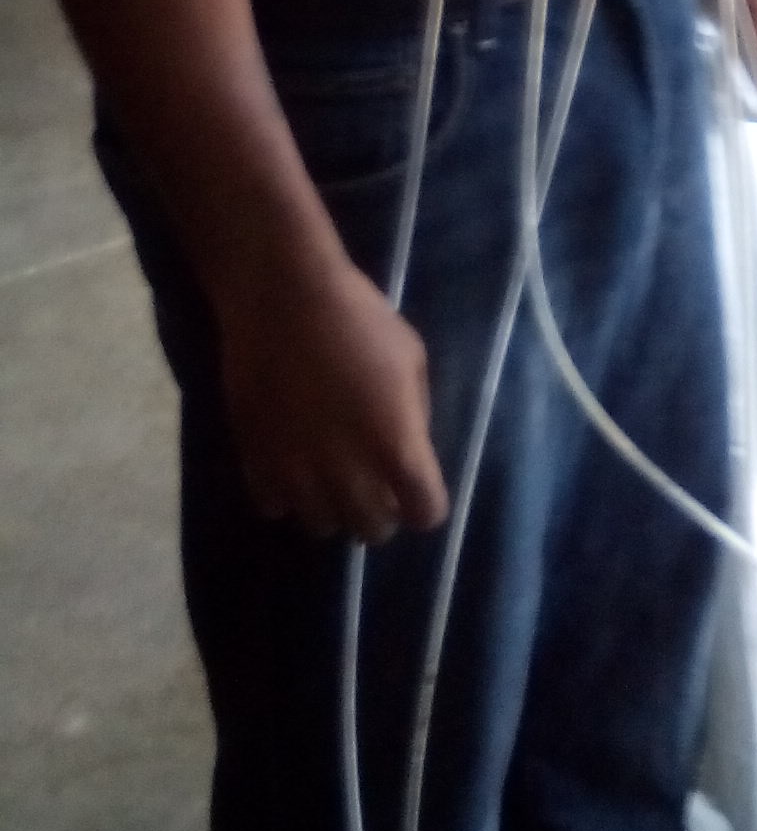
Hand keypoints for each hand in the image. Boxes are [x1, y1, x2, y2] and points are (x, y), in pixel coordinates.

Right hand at [220, 256, 448, 544]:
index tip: (417, 486)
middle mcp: (348, 475)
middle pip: (374, 531)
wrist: (284, 299)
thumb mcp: (411, 357)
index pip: (426, 513)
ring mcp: (298, 474)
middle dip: (382, 511)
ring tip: (332, 473)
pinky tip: (292, 462)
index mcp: (396, 446)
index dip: (425, 502)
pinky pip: (276, 508)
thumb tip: (409, 447)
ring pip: (323, 526)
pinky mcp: (256, 465)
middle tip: (376, 480)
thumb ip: (414, 414)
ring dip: (333, 506)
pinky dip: (287, 494)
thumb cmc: (360, 319)